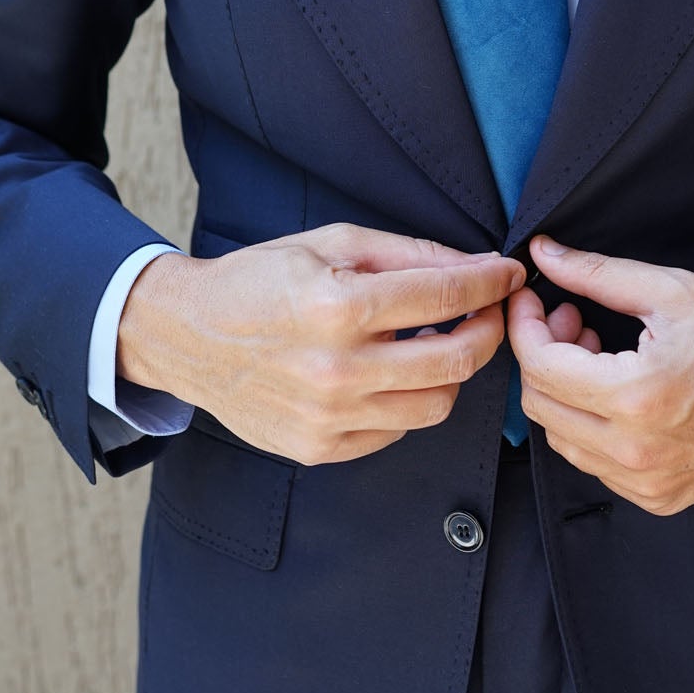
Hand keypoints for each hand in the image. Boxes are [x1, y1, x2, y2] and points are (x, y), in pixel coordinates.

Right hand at [117, 224, 525, 463]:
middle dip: (489, 331)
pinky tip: (390, 373)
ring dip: (451, 371)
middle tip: (490, 313)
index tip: (508, 275)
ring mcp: (329, 417)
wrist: (185, 336)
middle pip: (457, 360)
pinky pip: (397, 431)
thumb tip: (477, 265)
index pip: (447, 298)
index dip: (491, 283)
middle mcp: (337, 370)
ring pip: (437, 403)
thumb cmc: (259, 281)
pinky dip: (407, 400)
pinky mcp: (320, 448)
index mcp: (339, 308)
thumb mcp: (331, 244)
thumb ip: (409, 254)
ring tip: (435, 342)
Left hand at [507, 236, 693, 514]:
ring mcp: (648, 483)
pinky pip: (595, 466)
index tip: (533, 301)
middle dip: (544, 355)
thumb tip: (544, 254)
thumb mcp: (674, 291)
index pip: (540, 366)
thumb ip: (598, 274)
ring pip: (562, 439)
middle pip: (540, 406)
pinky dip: (592, 427)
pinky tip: (619, 393)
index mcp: (636, 398)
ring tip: (600, 354)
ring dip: (566, 393)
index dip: (525, 325)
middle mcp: (636, 452)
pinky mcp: (661, 498)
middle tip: (575, 321)